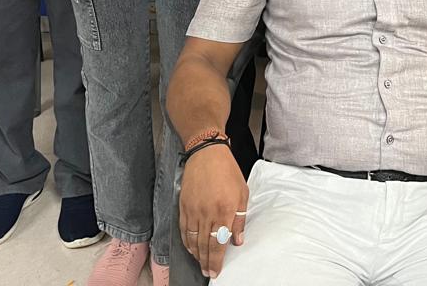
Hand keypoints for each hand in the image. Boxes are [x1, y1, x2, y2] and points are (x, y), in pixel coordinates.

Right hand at [179, 144, 247, 278]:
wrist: (207, 153)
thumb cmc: (228, 171)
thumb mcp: (242, 193)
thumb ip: (240, 220)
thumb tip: (237, 241)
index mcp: (224, 211)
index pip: (218, 244)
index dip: (216, 261)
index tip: (216, 272)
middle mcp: (207, 213)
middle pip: (204, 245)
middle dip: (206, 262)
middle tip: (207, 272)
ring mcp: (193, 210)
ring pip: (192, 240)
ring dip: (196, 254)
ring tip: (200, 262)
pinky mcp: (184, 206)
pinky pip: (184, 229)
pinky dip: (186, 241)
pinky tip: (190, 247)